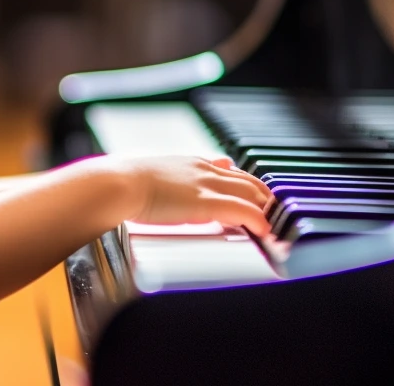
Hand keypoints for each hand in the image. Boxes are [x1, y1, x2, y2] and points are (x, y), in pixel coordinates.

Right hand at [119, 155, 274, 236]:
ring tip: (273, 223)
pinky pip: (243, 210)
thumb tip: (172, 185)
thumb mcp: (155, 174)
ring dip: (265, 208)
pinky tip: (264, 231)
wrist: (120, 183)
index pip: (230, 170)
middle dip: (264, 196)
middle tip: (273, 211)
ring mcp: (207, 185)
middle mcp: (205, 170)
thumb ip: (172, 179)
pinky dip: (258, 220)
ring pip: (251, 192)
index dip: (246, 184)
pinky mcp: (206, 203)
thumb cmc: (127, 183)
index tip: (254, 194)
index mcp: (192, 164)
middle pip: (247, 180)